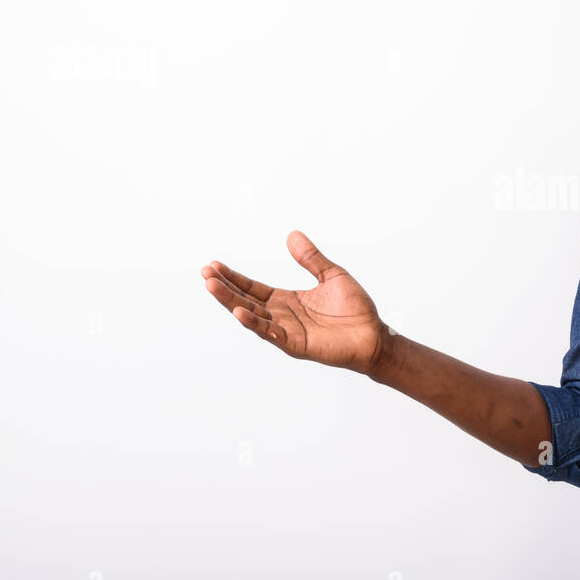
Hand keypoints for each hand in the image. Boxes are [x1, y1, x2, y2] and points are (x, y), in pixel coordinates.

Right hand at [202, 230, 386, 374]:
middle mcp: (281, 316)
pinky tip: (238, 311)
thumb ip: (311, 258)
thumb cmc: (355, 309)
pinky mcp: (296, 345)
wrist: (374, 335)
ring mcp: (286, 331)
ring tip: (211, 287)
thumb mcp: (331, 275)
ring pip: (251, 316)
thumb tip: (292, 235)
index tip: (213, 265)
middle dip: (224, 288)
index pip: (253, 288)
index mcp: (287, 300)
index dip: (234, 277)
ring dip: (230, 302)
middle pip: (245, 300)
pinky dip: (253, 323)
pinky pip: (270, 334)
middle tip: (205, 273)